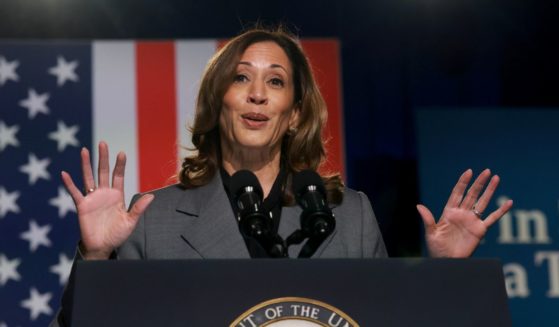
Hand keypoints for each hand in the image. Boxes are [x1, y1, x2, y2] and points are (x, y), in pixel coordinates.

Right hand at [61, 141, 153, 259]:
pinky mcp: (82, 206)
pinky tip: (65, 174)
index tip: (121, 153)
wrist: (102, 247)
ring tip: (84, 150)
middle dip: (103, 158)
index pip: (118, 176)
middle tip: (103, 143)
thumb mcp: (130, 222)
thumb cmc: (117, 234)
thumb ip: (139, 208)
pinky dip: (69, 183)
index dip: (119, 165)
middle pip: (103, 172)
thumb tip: (151, 196)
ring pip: (89, 178)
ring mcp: (92, 198)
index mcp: (117, 196)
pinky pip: (75, 193)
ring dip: (86, 164)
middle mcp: (104, 194)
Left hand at [416, 169, 512, 257]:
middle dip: (479, 183)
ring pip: (483, 202)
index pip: (457, 193)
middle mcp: (462, 214)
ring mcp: (472, 221)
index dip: (463, 182)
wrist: (447, 261)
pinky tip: (509, 203)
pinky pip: (492, 218)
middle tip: (486, 171)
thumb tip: (418, 205)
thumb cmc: (436, 248)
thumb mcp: (430, 233)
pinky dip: (501, 211)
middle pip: (472, 194)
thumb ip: (427, 219)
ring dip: (489, 191)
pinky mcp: (480, 230)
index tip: (469, 172)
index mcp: (449, 212)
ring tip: (496, 178)